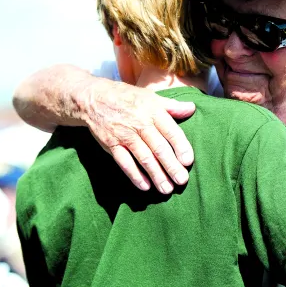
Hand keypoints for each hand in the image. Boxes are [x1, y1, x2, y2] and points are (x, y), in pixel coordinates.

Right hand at [80, 78, 195, 193]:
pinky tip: (145, 186)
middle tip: (182, 181)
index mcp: (153, 111)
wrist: (93, 99)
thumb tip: (192, 108)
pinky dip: (134, 175)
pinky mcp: (111, 145)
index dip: (180, 146)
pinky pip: (124, 162)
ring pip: (143, 158)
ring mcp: (125, 136)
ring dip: (156, 175)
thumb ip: (172, 106)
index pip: (170, 130)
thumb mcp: (150, 97)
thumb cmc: (127, 97)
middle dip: (171, 166)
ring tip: (167, 189)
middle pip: (159, 148)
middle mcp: (140, 124)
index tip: (188, 161)